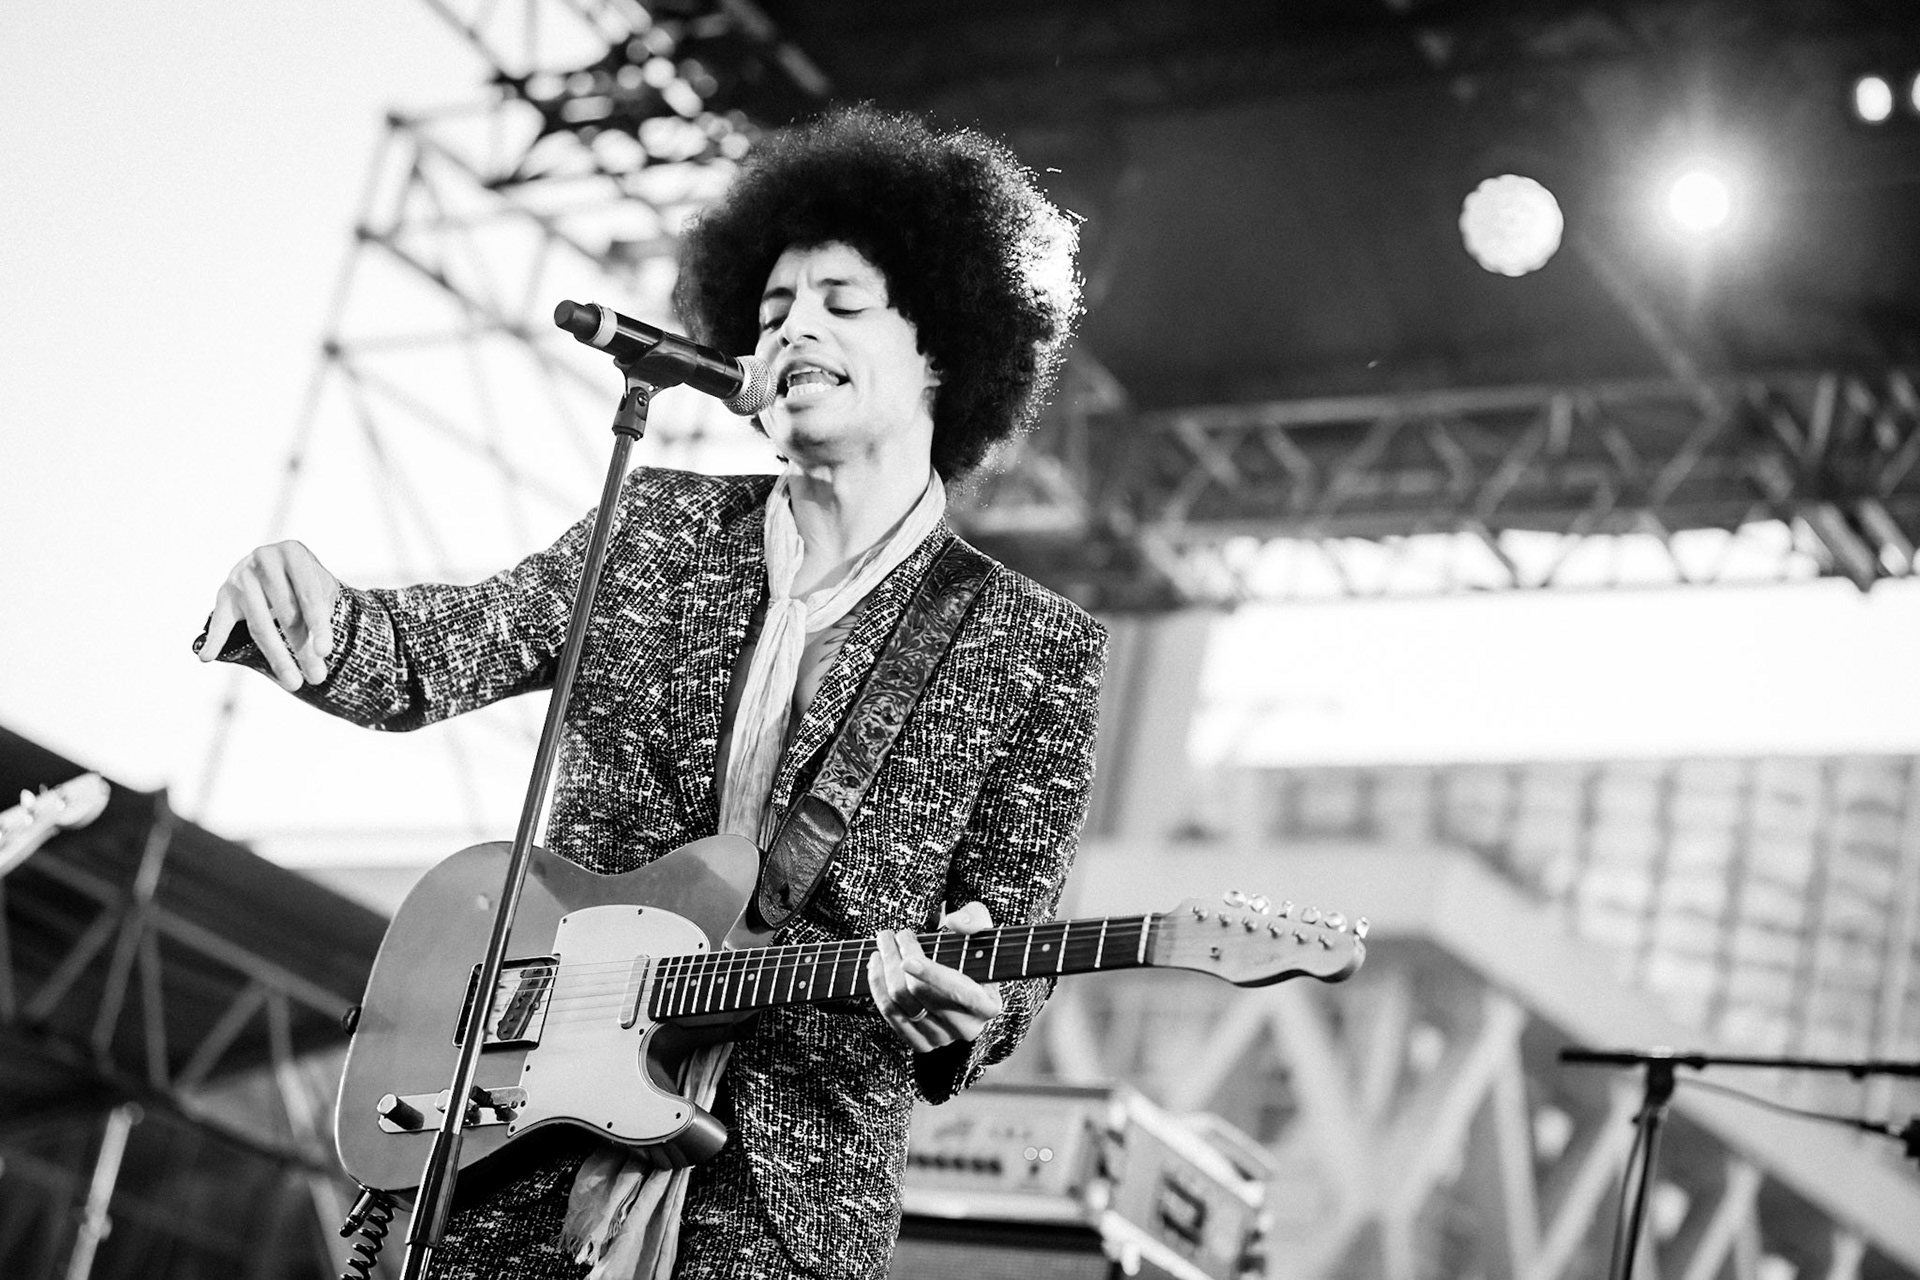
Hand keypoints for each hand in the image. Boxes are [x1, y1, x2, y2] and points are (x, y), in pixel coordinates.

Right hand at [198, 540, 340, 691]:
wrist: (282, 564)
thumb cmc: (307, 580)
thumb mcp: (323, 587)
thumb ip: (321, 610)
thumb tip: (317, 651)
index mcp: (293, 552)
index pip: (308, 595)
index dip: (318, 625)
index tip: (326, 653)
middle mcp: (264, 558)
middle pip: (285, 612)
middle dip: (302, 648)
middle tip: (317, 678)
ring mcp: (240, 575)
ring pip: (260, 623)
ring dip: (278, 656)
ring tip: (292, 682)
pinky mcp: (225, 593)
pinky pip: (220, 619)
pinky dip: (214, 638)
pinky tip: (208, 656)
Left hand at [868, 901, 1003, 1051]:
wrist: (964, 985)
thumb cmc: (972, 956)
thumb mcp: (982, 932)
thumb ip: (975, 920)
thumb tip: (955, 922)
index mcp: (987, 1005)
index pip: (957, 992)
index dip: (931, 975)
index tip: (908, 958)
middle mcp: (967, 1028)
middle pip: (919, 994)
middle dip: (897, 960)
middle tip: (888, 935)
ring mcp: (942, 1038)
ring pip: (900, 1004)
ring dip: (884, 971)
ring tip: (881, 946)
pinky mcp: (920, 1043)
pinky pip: (891, 1016)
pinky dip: (878, 988)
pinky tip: (876, 966)